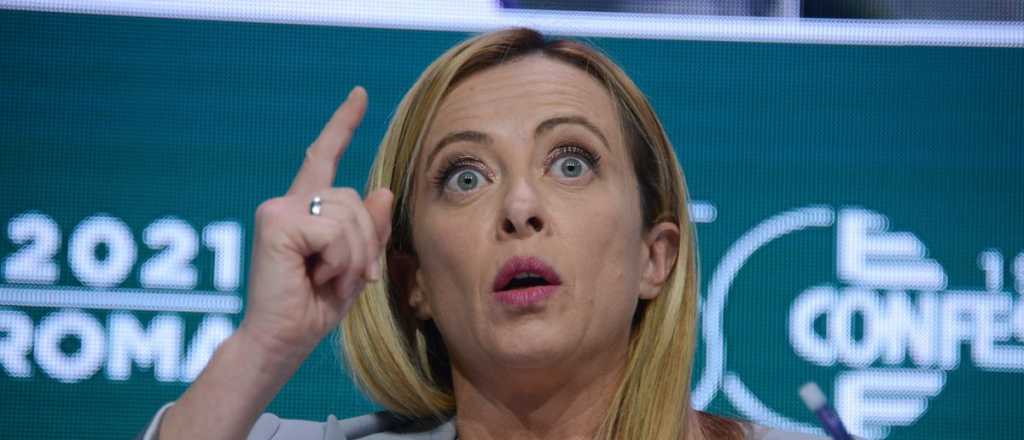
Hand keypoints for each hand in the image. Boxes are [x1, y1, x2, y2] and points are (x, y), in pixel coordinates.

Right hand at [240, 86, 392, 357]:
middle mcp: (289, 203)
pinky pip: (335, 232)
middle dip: (365, 243)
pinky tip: (316, 278)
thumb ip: (369, 230)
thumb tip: (383, 190)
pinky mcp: (276, 222)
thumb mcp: (355, 266)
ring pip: (350, 215)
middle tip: (345, 278)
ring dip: (352, 257)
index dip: (342, 125)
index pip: (324, 157)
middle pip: (357, 199)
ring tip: (327, 280)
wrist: (282, 341)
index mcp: (306, 210)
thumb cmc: (314, 308)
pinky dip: (339, 261)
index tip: (359, 95)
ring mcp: (279, 209)